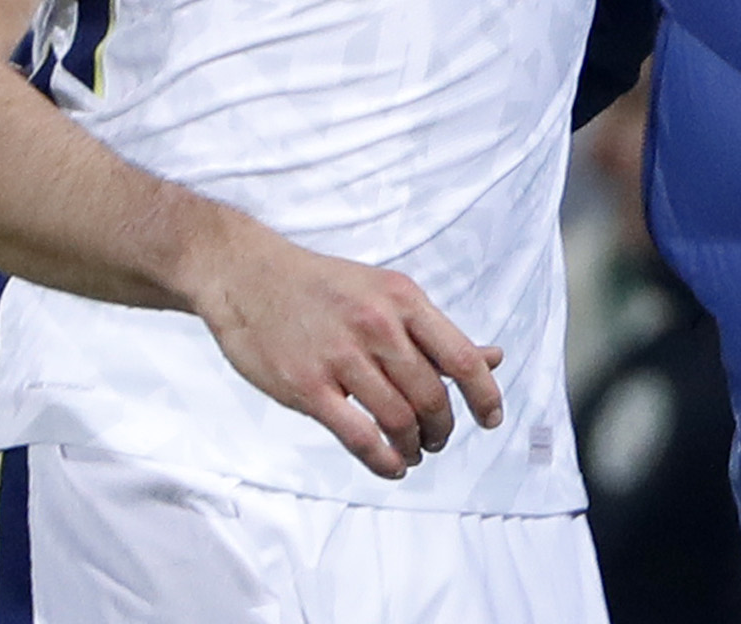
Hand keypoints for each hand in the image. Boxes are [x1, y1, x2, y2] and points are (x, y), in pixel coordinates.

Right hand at [182, 218, 505, 480]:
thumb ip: (435, 332)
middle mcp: (377, 325)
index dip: (484, 396)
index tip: (490, 419)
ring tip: (412, 451)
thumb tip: (493, 358)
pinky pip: (359, 437)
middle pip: (431, 396)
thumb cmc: (322, 287)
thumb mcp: (385, 292)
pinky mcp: (307, 386)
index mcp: (402, 299)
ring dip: (414, 446)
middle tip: (437, 439)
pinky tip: (391, 465)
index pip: (461, 357)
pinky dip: (384, 461)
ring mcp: (341, 357)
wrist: (248, 275)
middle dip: (442, 428)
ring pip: (399, 420)